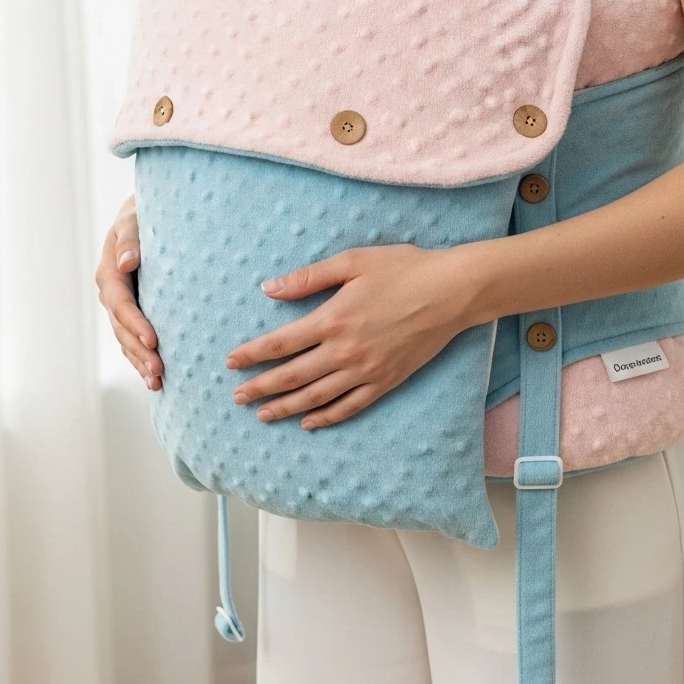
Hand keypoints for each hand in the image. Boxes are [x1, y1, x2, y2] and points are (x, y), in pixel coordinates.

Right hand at [95, 194, 162, 389]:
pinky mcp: (131, 314)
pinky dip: (141, 361)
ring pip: (125, 341)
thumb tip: (127, 262)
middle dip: (140, 352)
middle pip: (122, 330)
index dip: (137, 325)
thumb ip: (131, 239)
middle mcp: (111, 294)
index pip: (122, 305)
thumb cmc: (142, 216)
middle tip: (159, 371)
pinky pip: (132, 342)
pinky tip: (155, 381)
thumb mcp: (134, 220)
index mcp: (110, 274)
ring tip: (158, 383)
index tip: (154, 342)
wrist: (144, 218)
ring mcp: (119, 307)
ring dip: (140, 363)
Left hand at [225, 244, 478, 427]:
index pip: (279, 343)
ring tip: (262, 415)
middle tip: (236, 398)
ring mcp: (366, 370)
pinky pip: (350, 406)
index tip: (231, 363)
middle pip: (292, 376)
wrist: (452, 291)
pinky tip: (309, 422)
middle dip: (260, 388)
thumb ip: (309, 277)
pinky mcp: (386, 381)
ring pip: (316, 397)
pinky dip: (326, 417)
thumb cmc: (403, 269)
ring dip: (285, 408)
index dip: (252, 355)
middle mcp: (345, 350)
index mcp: (332, 318)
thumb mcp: (353, 261)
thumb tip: (269, 289)